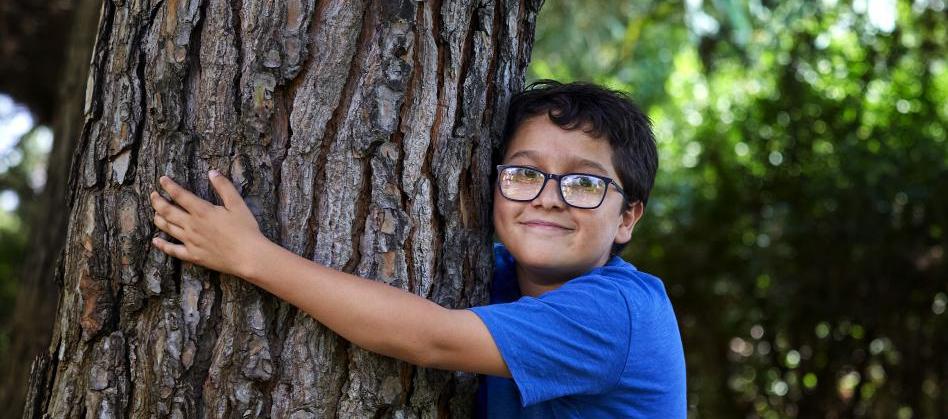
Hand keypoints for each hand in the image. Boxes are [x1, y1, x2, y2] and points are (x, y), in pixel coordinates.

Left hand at [149, 170, 265, 277]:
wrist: (247, 256)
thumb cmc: (246, 229)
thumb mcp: (238, 204)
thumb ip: (224, 187)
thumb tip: (212, 172)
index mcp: (202, 211)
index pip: (180, 195)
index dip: (169, 186)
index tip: (162, 179)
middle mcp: (192, 225)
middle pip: (167, 211)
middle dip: (158, 201)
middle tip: (153, 195)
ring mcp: (190, 241)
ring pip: (167, 228)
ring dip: (158, 219)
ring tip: (155, 213)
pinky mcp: (193, 255)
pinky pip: (173, 250)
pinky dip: (162, 245)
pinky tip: (156, 241)